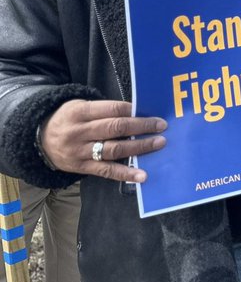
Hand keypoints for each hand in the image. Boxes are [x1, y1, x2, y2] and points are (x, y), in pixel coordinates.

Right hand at [40, 99, 166, 183]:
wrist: (37, 139)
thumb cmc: (68, 119)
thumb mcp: (79, 106)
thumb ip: (104, 109)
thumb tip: (138, 112)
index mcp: (79, 112)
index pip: (111, 109)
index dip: (133, 111)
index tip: (152, 112)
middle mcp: (79, 132)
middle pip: (115, 128)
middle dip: (141, 127)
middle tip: (161, 126)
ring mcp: (80, 152)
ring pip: (113, 149)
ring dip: (139, 147)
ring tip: (158, 144)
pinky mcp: (81, 168)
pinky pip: (106, 171)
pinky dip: (126, 174)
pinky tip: (142, 175)